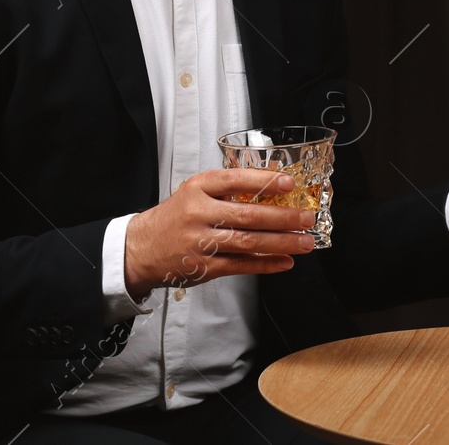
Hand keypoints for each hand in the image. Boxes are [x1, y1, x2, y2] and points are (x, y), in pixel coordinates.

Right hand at [124, 168, 316, 297]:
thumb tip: (274, 188)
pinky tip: (285, 261)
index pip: (235, 180)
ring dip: (281, 243)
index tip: (289, 183)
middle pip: (248, 215)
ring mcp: (200, 242)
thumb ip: (228, 189)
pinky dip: (266, 264)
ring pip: (248, 242)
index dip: (264, 181)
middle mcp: (198, 213)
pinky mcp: (203, 267)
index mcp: (198, 188)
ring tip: (305, 242)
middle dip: (284, 217)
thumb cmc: (176, 216)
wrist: (141, 248)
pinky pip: (240, 266)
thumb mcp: (195, 192)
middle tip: (307, 218)